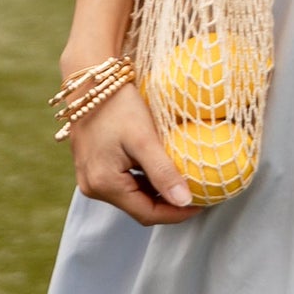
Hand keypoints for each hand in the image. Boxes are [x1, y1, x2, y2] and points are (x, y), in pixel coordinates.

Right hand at [66, 80, 196, 221]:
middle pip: (139, 207)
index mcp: (103, 184)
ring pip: (132, 196)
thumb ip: (163, 172)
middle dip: (169, 204)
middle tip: (198, 193)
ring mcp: (90, 178)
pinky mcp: (93, 167)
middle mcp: (92, 187)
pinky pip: (124, 183)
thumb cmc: (117, 105)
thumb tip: (186, 202)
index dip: (176, 213)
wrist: (91, 80)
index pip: (147, 213)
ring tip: (185, 182)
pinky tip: (163, 170)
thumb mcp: (144, 139)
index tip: (202, 202)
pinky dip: (145, 181)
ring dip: (158, 192)